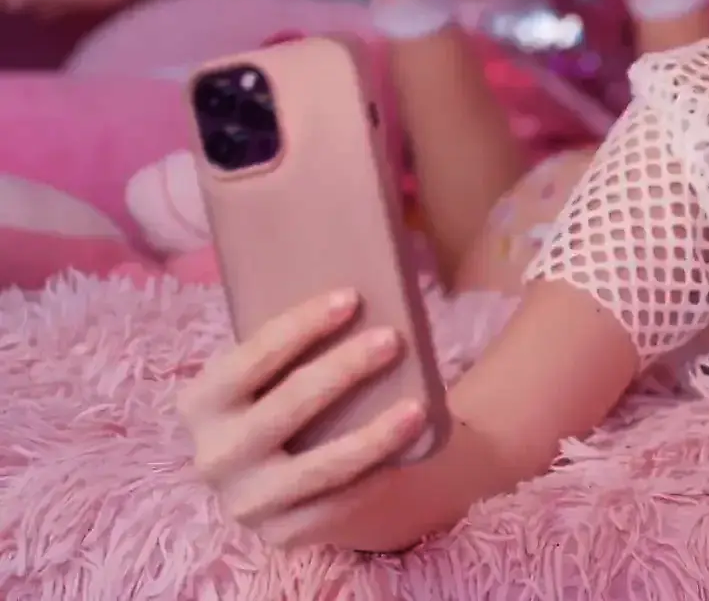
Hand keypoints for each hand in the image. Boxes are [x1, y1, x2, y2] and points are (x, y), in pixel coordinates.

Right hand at [176, 290, 428, 547]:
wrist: (293, 472)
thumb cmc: (290, 398)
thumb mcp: (273, 369)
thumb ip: (293, 335)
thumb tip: (360, 266)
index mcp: (201, 402)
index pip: (248, 359)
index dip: (299, 327)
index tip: (352, 297)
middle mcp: (213, 455)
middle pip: (284, 408)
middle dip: (341, 370)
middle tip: (391, 338)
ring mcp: (246, 501)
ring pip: (315, 467)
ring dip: (371, 436)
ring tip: (417, 406)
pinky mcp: (282, 532)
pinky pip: (336, 503)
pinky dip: (374, 475)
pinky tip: (407, 449)